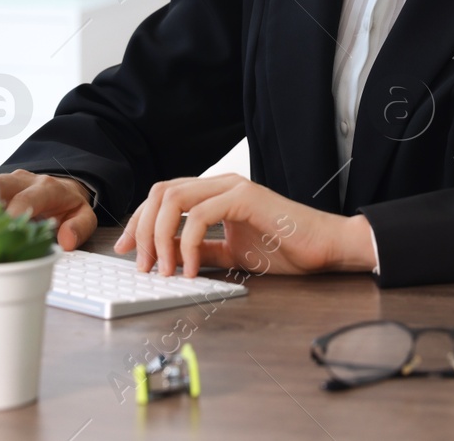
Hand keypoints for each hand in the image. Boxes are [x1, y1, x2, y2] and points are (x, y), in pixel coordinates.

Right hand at [0, 170, 97, 250]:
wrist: (64, 188)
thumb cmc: (69, 205)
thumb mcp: (85, 216)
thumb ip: (79, 228)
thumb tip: (66, 241)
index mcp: (47, 188)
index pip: (26, 198)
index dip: (13, 213)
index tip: (3, 229)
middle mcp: (23, 181)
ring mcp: (7, 183)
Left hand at [112, 173, 376, 278]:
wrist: (326, 247)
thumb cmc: (287, 248)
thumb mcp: (232, 253)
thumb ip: (204, 250)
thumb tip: (171, 258)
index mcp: (214, 193)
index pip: (163, 196)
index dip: (139, 221)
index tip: (127, 250)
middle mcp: (219, 184)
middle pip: (160, 193)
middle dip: (142, 229)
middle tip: (141, 264)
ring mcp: (232, 187)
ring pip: (174, 199)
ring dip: (160, 237)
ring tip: (163, 269)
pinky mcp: (245, 197)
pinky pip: (201, 216)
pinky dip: (189, 243)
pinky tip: (191, 269)